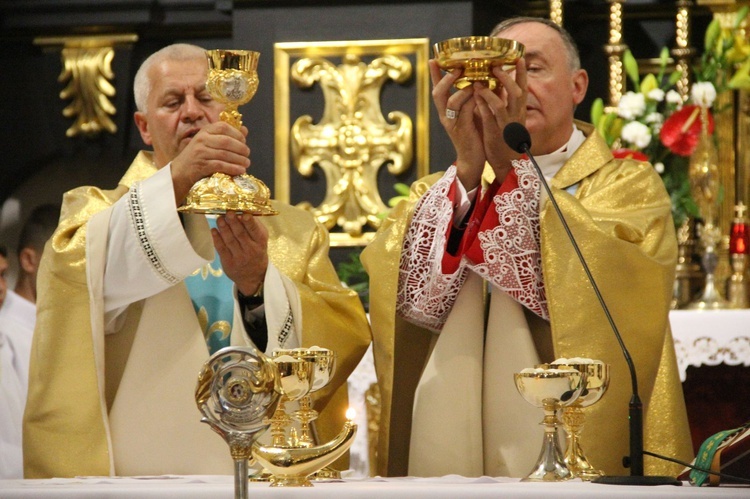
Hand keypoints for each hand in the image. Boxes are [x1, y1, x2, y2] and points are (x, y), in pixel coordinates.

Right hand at [170, 122, 250, 203]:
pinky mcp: (200, 165)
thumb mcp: (209, 143)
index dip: (237, 134)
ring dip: (239, 160)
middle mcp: (201, 139)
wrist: (179, 172)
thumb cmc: (198, 157)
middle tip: (248, 155)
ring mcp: (200, 152)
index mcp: (205, 131)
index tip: (244, 142)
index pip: (224, 127)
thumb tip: (245, 129)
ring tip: (246, 164)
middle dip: (240, 148)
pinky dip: (232, 168)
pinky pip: (220, 165)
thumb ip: (226, 136)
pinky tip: (240, 171)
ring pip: (224, 154)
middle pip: (226, 141)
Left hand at [211, 211, 267, 295]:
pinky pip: (221, 248)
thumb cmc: (257, 253)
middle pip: (240, 234)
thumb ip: (254, 227)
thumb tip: (243, 213)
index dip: (249, 222)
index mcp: (260, 243)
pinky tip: (214, 230)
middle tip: (227, 212)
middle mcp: (250, 250)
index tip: (243, 214)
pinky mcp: (228, 262)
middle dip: (233, 222)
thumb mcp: (261, 241)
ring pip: (230, 240)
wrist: (253, 277)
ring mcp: (239, 257)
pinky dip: (216, 238)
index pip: (254, 231)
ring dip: (223, 228)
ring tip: (219, 218)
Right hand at [429, 59, 485, 190]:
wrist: (473, 160)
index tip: (434, 59)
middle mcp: (445, 116)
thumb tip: (481, 79)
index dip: (434, 75)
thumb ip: (472, 99)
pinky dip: (473, 101)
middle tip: (457, 69)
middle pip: (437, 94)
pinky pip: (465, 111)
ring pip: (451, 102)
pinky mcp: (462, 130)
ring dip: (463, 89)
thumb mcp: (471, 114)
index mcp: (445, 111)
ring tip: (474, 81)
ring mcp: (452, 124)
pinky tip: (480, 94)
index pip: (437, 89)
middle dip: (446, 79)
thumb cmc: (474, 136)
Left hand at [473, 58, 527, 182]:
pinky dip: (482, 107)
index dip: (522, 73)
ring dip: (491, 92)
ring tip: (479, 81)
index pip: (523, 88)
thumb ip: (504, 100)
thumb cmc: (504, 136)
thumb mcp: (507, 116)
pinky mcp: (495, 134)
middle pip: (516, 93)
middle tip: (496, 66)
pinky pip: (489, 119)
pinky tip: (475, 98)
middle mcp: (515, 116)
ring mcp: (506, 125)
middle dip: (507, 78)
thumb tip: (501, 81)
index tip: (519, 57)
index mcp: (519, 110)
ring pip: (502, 106)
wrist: (505, 161)